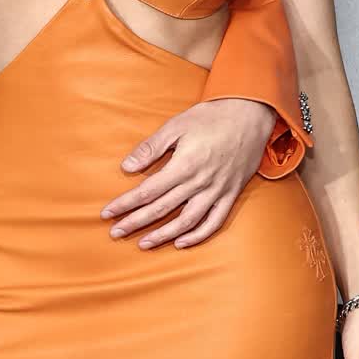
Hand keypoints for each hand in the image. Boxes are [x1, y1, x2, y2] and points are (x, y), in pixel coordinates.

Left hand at [100, 97, 276, 249]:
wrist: (251, 114)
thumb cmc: (211, 117)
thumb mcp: (177, 125)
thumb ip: (151, 147)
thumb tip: (127, 167)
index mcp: (184, 165)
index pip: (148, 191)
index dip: (125, 204)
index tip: (107, 213)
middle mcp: (200, 182)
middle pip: (162, 209)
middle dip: (136, 223)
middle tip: (115, 233)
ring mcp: (217, 191)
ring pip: (187, 221)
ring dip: (163, 235)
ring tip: (143, 244)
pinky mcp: (231, 194)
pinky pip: (215, 222)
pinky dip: (198, 236)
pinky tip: (181, 243)